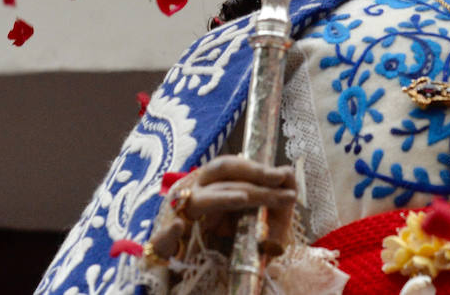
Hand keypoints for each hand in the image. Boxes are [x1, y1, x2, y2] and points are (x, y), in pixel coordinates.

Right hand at [147, 156, 296, 259]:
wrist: (202, 281)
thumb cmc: (235, 245)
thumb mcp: (260, 225)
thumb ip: (274, 203)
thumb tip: (288, 174)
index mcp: (214, 187)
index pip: (232, 167)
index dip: (256, 168)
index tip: (282, 175)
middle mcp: (197, 197)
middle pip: (218, 175)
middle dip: (249, 176)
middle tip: (277, 181)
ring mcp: (180, 220)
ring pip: (198, 201)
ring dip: (222, 197)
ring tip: (244, 198)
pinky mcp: (165, 250)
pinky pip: (161, 240)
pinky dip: (168, 234)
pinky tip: (176, 227)